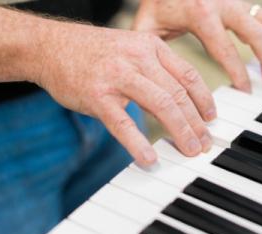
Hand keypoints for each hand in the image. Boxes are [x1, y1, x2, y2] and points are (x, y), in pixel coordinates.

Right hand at [33, 22, 214, 165]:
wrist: (50, 46)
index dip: (204, 100)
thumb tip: (180, 103)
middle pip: (178, 94)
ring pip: (161, 105)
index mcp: (151, 46)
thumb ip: (156, 70)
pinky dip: (138, 144)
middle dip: (196, 123)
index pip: (188, 76)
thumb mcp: (131, 49)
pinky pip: (123, 123)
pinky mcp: (97, 96)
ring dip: (180, 132)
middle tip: (205, 144)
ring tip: (190, 152)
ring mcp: (118, 76)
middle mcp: (138, 58)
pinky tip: (150, 159)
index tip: (211, 119)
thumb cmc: (94, 53)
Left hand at [133, 0, 261, 91]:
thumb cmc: (158, 0)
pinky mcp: (240, 0)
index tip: (245, 91)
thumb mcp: (148, 25)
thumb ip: (151, 54)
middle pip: (256, 34)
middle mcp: (223, 4)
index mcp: (200, 14)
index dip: (238, 73)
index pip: (226, 50)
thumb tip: (151, 84)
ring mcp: (235, 0)